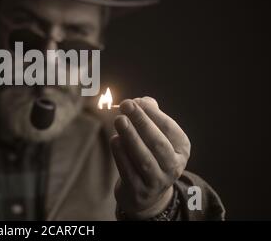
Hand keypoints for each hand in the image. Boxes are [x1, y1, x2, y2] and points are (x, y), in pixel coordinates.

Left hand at [110, 97, 190, 219]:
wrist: (146, 194)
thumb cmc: (150, 154)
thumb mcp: (156, 136)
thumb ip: (150, 115)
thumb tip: (141, 101)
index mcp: (181, 149)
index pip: (169, 129)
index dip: (152, 114)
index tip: (135, 101)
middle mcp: (173, 167)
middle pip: (157, 143)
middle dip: (141, 122)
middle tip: (126, 105)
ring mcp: (156, 181)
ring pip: (144, 159)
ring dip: (130, 137)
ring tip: (119, 120)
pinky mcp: (139, 191)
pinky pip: (129, 171)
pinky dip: (121, 154)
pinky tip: (114, 140)